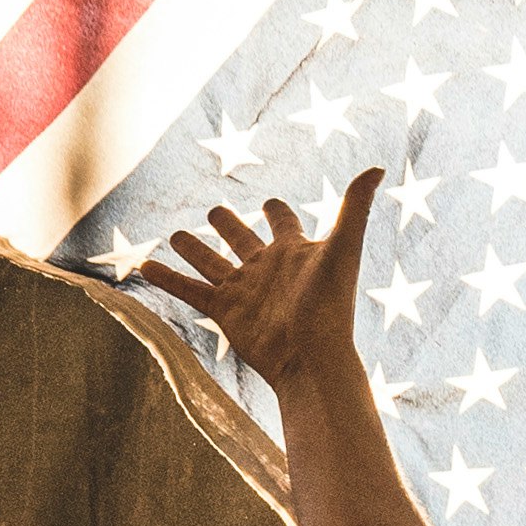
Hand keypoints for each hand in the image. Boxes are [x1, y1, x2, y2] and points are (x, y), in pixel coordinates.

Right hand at [138, 165, 380, 407]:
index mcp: (295, 251)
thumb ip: (356, 207)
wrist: (311, 357)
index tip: (271, 202)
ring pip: (211, 263)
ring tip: (175, 234)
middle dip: (229, 225)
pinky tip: (145, 265)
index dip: (278, 212)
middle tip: (215, 211)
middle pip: (242, 239)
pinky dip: (167, 279)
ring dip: (193, 249)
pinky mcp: (224, 311)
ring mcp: (244, 290)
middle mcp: (267, 269)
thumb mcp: (344, 247)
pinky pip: (190, 290)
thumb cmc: (331, 304)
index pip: (284, 223)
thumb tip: (379, 167)